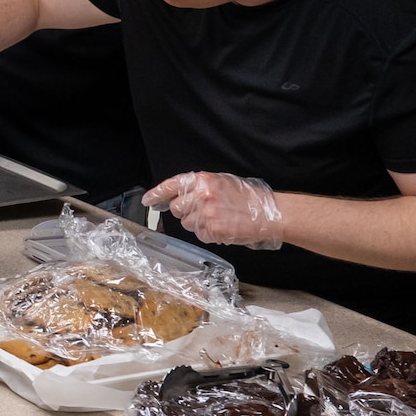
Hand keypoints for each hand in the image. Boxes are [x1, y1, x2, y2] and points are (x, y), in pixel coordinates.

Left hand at [143, 173, 283, 248]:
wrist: (268, 213)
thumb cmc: (247, 197)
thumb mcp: (221, 182)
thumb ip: (198, 186)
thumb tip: (177, 195)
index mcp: (202, 180)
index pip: (171, 186)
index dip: (156, 194)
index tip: (148, 201)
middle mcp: (200, 195)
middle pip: (177, 208)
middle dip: (186, 211)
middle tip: (203, 210)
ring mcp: (205, 214)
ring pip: (187, 223)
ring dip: (198, 223)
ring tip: (218, 218)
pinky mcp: (211, 230)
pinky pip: (199, 234)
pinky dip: (208, 233)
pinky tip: (222, 227)